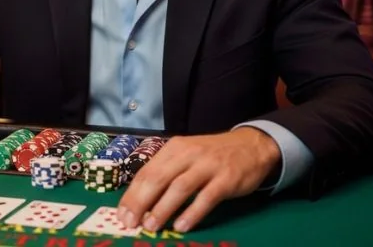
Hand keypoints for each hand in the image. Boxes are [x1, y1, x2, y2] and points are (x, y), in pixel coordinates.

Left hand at [118, 127, 280, 232]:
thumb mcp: (186, 155)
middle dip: (141, 202)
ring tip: (152, 226)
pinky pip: (206, 197)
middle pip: (159, 178)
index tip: (122, 214)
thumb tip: (141, 200)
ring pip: (180, 187)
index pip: (147, 171)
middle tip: (130, 222)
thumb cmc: (212, 154)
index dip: (132, 194)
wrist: (251, 145)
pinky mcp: (226, 178)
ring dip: (163, 208)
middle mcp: (188, 154)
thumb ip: (167, 173)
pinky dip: (192, 212)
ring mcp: (208, 165)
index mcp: (174, 148)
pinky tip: (181, 226)